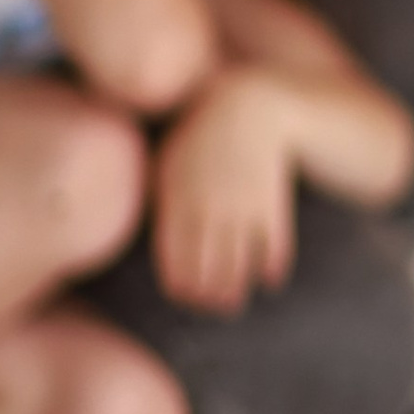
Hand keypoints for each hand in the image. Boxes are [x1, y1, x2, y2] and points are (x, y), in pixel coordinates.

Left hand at [151, 70, 296, 310]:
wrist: (248, 106)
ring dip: (235, 291)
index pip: (176, 265)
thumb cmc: (198, 136)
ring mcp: (242, 211)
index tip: (184, 297)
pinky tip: (269, 278)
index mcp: (177, 205)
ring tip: (233, 301)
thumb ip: (154, 199)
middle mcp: (209, 214)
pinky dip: (272, 270)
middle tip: (210, 306)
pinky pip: (274, 250)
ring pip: (238, 269)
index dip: (180, 290)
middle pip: (207, 274)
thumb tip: (138, 231)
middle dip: (208, 299)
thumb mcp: (166, 163)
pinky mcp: (273, 206)